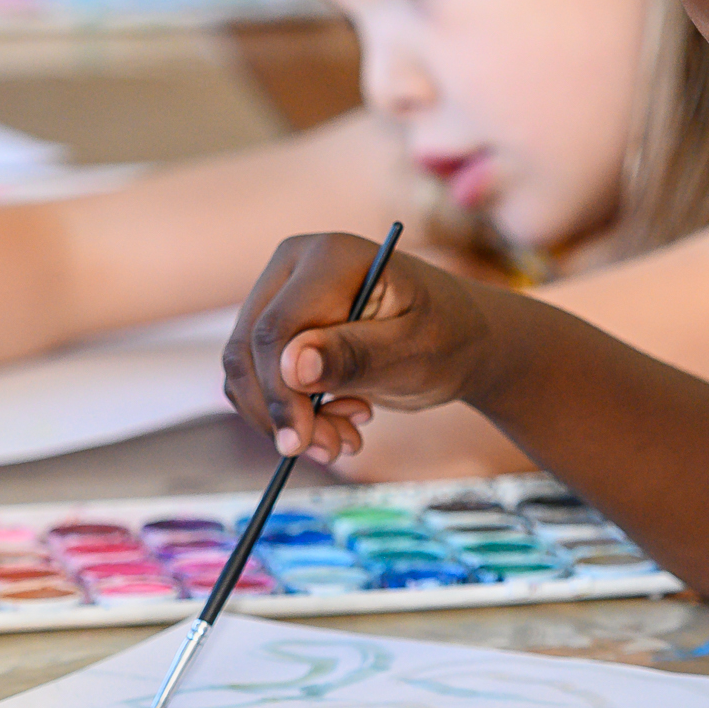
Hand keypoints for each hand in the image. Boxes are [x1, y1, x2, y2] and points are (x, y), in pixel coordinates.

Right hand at [223, 232, 502, 460]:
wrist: (460, 338)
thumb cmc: (448, 337)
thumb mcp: (413, 351)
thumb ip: (354, 356)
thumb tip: (291, 365)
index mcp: (328, 257)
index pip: (275, 329)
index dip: (279, 392)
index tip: (301, 443)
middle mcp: (293, 267)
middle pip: (249, 349)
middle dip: (282, 412)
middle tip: (332, 450)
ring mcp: (282, 295)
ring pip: (247, 370)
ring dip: (288, 419)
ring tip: (345, 438)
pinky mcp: (280, 328)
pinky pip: (259, 380)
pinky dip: (290, 413)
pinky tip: (340, 419)